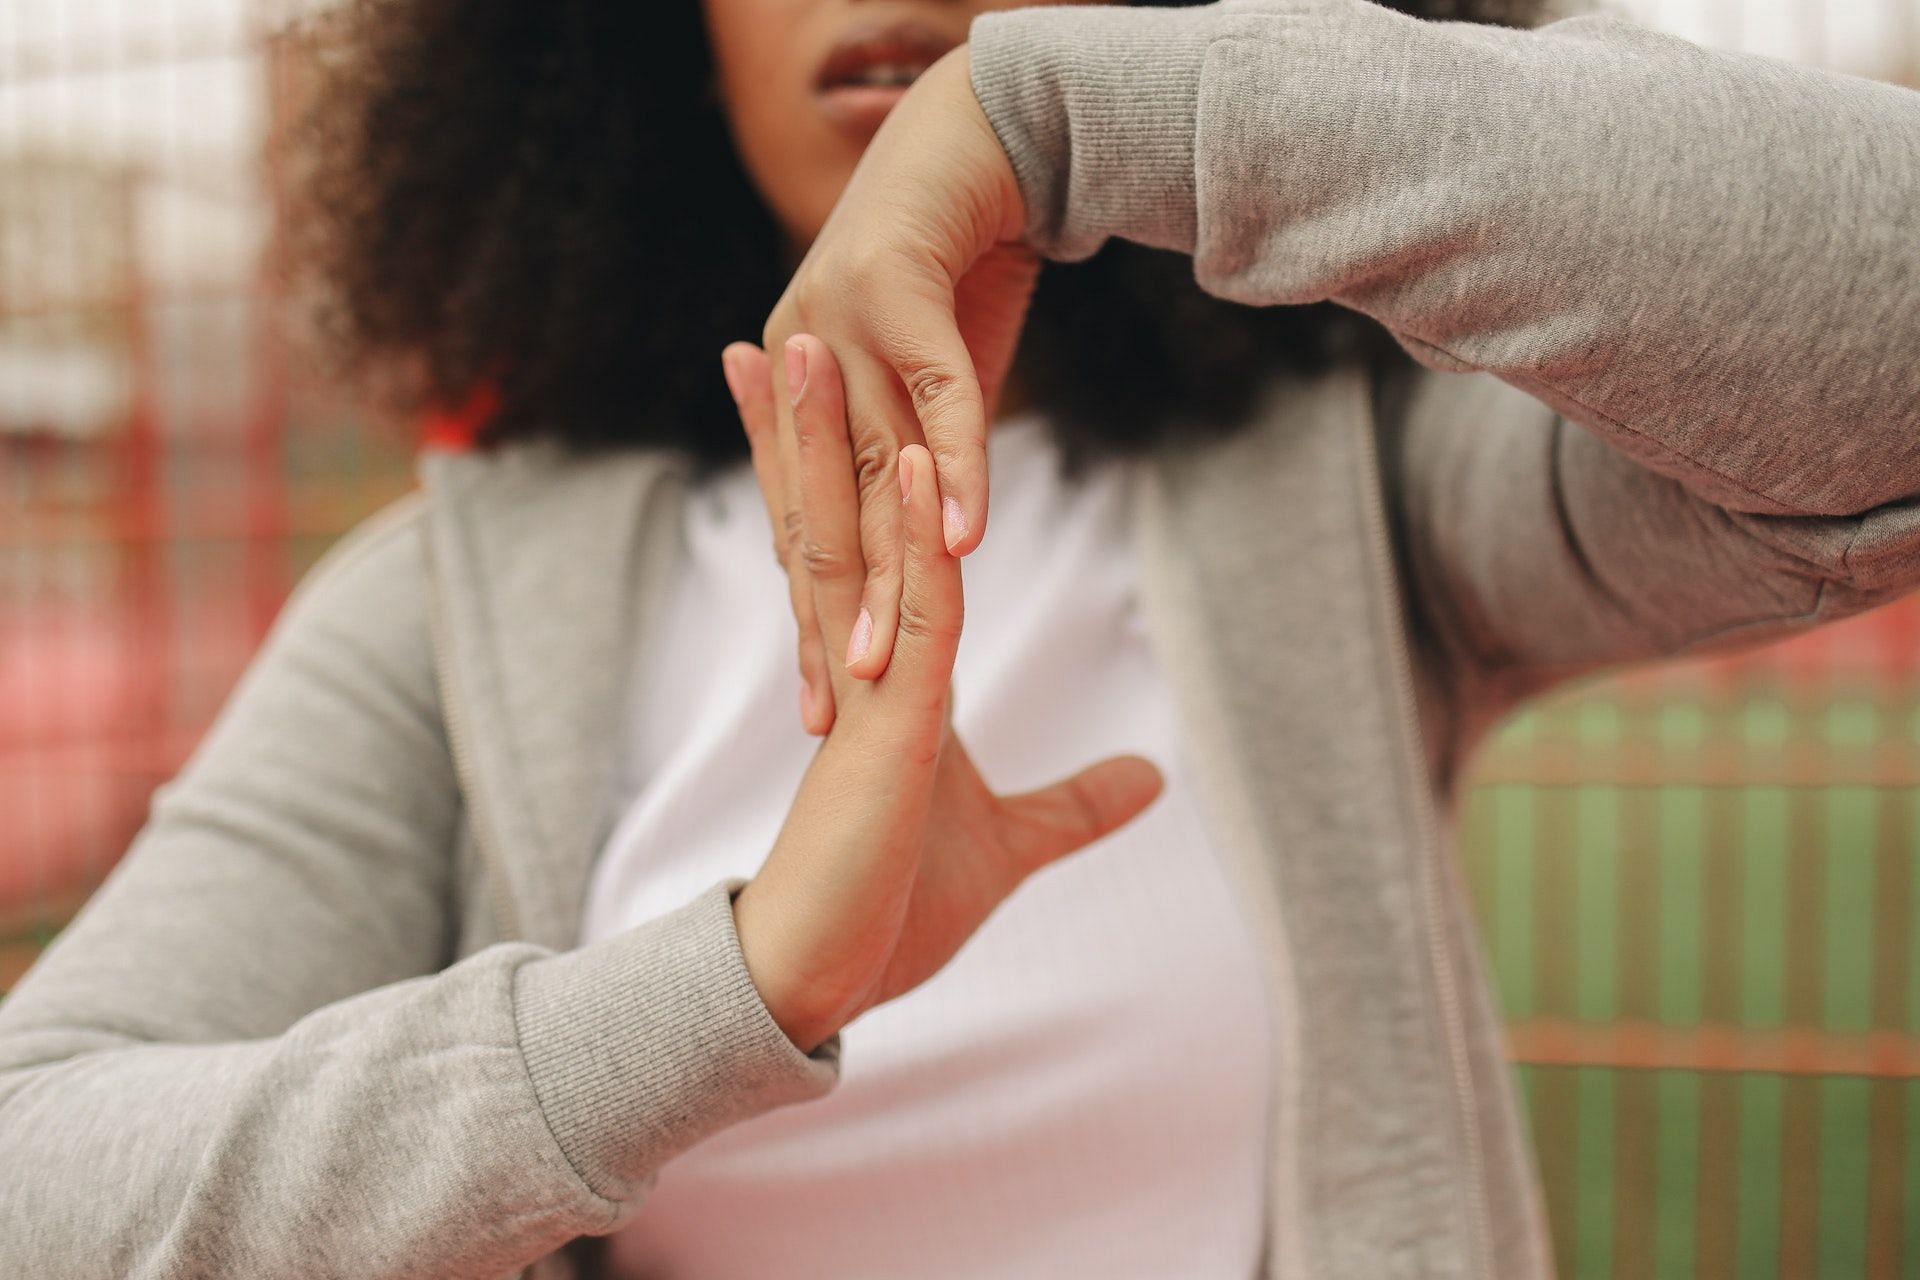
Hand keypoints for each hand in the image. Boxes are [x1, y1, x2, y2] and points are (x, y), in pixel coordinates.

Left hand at [724, 45, 1035, 736]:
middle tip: (835, 719)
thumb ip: (923, 450)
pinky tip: (969, 540)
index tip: (823, 708)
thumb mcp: (933, 372)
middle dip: (829, 623)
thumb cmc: (958, 257)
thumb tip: (937, 528)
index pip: (805, 528)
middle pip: (823, 518)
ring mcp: (838, 321)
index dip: (813, 620)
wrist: (976, 126)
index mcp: (801, 388)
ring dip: (881, 574)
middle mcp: (802, 360)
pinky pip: (935, 395)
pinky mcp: (893, 285)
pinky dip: (952, 468)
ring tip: (886, 669)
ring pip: (869, 473)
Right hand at [729, 337, 1160, 1053]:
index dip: (847, 470)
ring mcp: (873, 684)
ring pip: (855, 541)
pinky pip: (913, 608)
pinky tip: (919, 455)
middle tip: (789, 336)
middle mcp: (870, 662)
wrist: (827, 979)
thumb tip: (1150, 780)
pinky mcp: (891, 723)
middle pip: (839, 521)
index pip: (872, 546)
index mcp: (892, 675)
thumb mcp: (1012, 844)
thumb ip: (1077, 805)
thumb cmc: (892, 914)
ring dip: (830, 445)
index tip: (833, 395)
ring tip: (805, 344)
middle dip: (808, 430)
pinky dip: (915, 532)